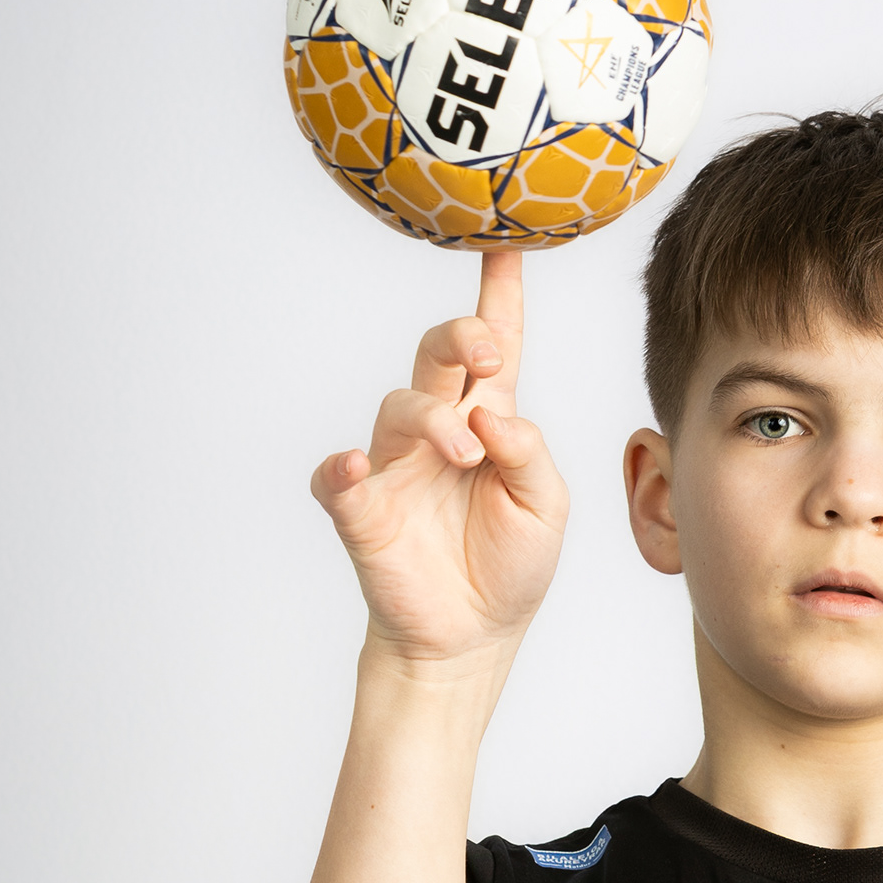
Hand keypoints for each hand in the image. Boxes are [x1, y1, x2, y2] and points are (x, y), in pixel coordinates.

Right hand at [311, 247, 568, 668]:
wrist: (472, 638)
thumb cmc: (510, 565)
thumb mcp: (545, 506)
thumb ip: (529, 454)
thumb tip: (489, 414)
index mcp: (489, 421)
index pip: (495, 346)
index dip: (498, 295)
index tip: (508, 243)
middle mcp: (439, 431)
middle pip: (436, 355)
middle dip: (459, 336)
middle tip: (488, 354)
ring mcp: (395, 466)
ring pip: (398, 407)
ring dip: (431, 419)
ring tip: (465, 452)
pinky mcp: (360, 508)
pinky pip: (337, 474)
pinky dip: (343, 466)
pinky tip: (360, 467)